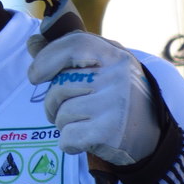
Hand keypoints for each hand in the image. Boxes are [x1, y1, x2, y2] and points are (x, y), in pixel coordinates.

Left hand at [27, 31, 159, 164]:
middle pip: (61, 85)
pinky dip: (68, 141)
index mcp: (114, 54)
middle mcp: (118, 77)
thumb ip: (64, 52)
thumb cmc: (113, 92)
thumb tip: (33, 42)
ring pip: (62, 112)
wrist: (150, 135)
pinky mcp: (112, 133)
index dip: (47, 58)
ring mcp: (116, 105)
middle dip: (51, 100)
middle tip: (60, 107)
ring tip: (78, 121)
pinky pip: (68, 136)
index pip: (75, 44)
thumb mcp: (98, 64)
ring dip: (61, 121)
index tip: (34, 76)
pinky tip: (83, 138)